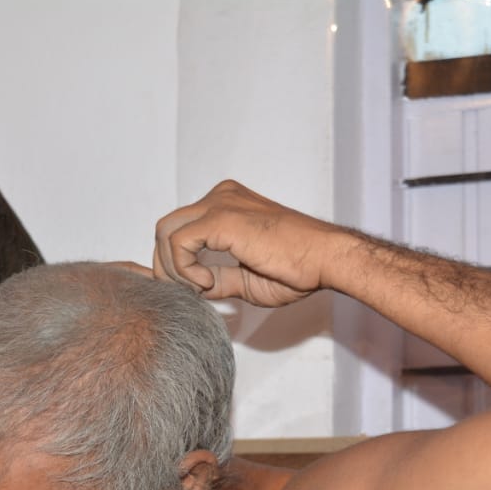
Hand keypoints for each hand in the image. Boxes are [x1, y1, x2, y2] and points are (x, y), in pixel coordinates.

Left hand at [152, 180, 342, 307]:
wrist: (325, 259)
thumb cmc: (297, 269)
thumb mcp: (244, 279)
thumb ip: (216, 278)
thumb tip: (194, 288)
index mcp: (226, 204)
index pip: (180, 228)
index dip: (174, 263)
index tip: (192, 289)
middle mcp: (220, 197)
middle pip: (166, 227)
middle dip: (165, 266)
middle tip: (185, 292)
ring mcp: (219, 203)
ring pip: (165, 232)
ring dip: (173, 269)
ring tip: (201, 288)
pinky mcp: (221, 218)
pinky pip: (178, 242)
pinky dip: (183, 268)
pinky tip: (207, 282)